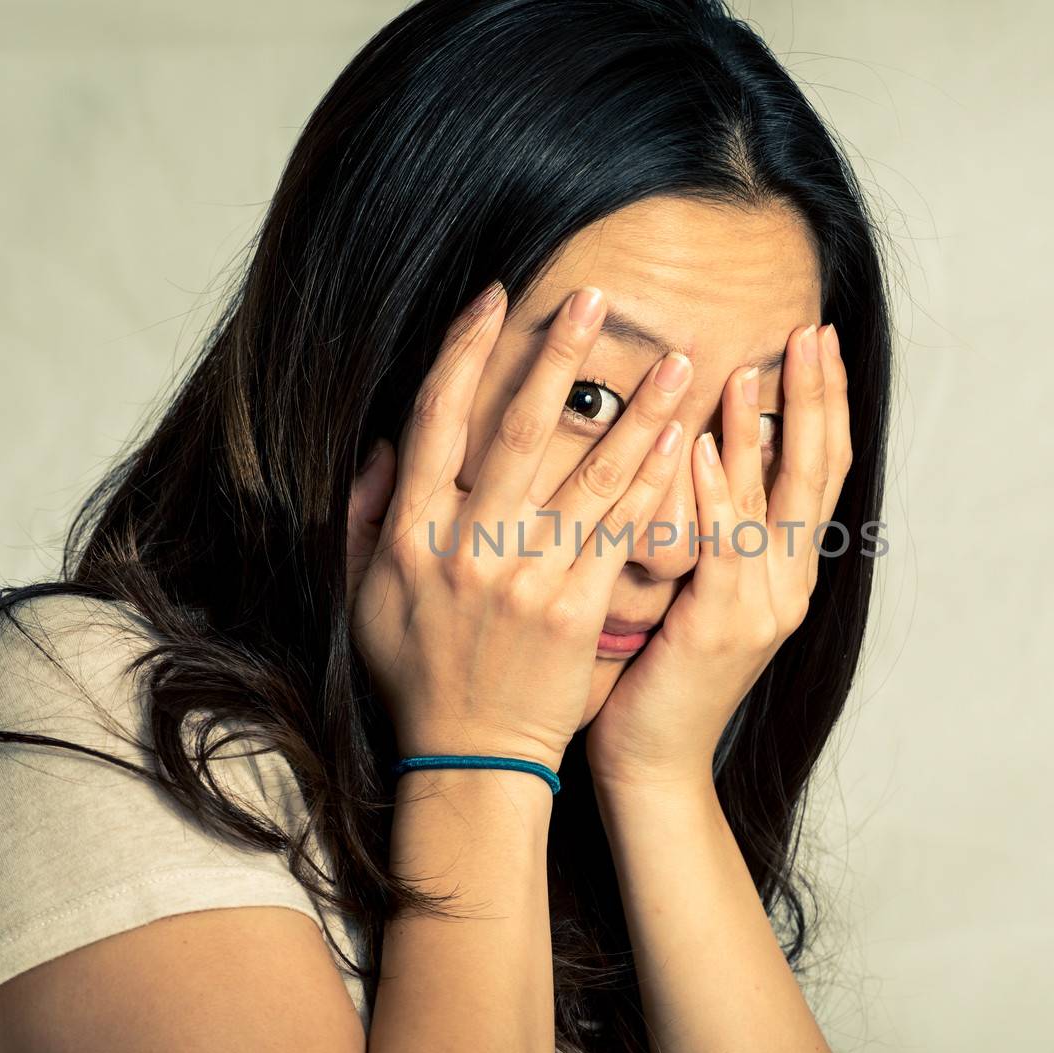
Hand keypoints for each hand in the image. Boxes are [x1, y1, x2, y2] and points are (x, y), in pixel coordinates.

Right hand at [344, 282, 693, 771]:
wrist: (470, 754)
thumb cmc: (420, 672)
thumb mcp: (369, 593)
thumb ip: (371, 514)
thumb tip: (387, 442)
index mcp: (411, 533)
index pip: (435, 419)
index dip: (464, 352)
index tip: (494, 298)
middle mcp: (465, 546)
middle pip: (513, 430)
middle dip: (556, 355)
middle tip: (594, 297)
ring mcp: (523, 578)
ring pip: (585, 475)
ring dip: (635, 412)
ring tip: (679, 363)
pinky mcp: (575, 609)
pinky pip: (619, 533)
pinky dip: (653, 484)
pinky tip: (684, 442)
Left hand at [584, 322, 851, 787]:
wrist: (653, 760)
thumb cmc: (658, 669)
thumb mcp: (697, 587)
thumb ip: (712, 524)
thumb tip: (703, 445)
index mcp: (787, 569)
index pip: (820, 468)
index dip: (824, 401)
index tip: (815, 338)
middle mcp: (789, 582)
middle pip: (819, 471)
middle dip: (817, 396)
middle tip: (811, 329)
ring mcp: (763, 605)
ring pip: (780, 499)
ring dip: (770, 425)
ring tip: (759, 361)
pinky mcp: (721, 625)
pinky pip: (726, 544)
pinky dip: (723, 490)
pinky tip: (713, 442)